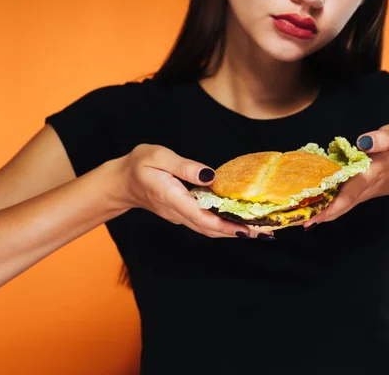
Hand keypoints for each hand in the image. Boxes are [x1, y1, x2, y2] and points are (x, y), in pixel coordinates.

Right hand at [116, 144, 265, 238]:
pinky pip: (207, 224)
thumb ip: (184, 166)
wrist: (122, 182)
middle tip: (266, 232)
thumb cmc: (139, 165)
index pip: (203, 217)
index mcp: (173, 198)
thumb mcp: (158, 156)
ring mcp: (181, 217)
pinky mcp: (184, 214)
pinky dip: (225, 225)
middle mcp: (179, 213)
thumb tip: (210, 176)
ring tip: (260, 230)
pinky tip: (241, 222)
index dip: (226, 225)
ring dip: (234, 231)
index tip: (248, 229)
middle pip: (212, 229)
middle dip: (238, 232)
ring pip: (210, 229)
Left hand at [303, 124, 388, 227]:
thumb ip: (383, 138)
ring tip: (293, 220)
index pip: (349, 193)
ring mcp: (356, 195)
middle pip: (336, 207)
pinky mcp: (352, 195)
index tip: (315, 215)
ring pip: (335, 208)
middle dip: (316, 214)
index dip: (332, 204)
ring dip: (315, 214)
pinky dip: (321, 208)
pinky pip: (335, 204)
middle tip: (293, 222)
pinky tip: (304, 211)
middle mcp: (360, 190)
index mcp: (368, 176)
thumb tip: (364, 141)